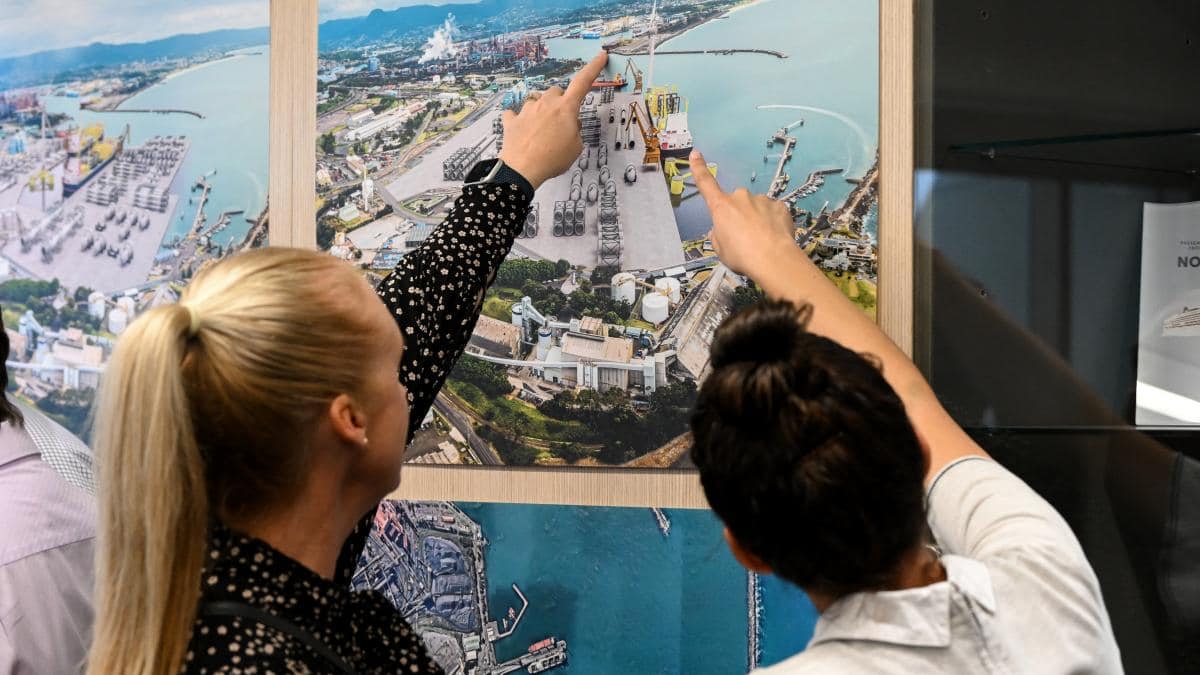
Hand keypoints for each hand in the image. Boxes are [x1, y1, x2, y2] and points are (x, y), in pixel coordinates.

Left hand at [499, 51, 608, 188]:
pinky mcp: (512, 120)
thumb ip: (575, 132)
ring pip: (536, 101)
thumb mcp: (575, 148)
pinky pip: (515, 114)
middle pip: (556, 91)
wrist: (523, 169)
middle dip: (560, 101)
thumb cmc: (554, 159)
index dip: (593, 68)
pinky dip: (519, 120)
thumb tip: (569, 125)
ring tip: (541, 130)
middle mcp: (546, 103)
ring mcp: (527, 110)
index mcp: (566, 108)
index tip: (601, 55)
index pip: (583, 82)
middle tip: (561, 121)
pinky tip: (521, 130)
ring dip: (540, 110)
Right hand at [690, 148, 796, 277]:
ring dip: (757, 219)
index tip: (695, 153)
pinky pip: (773, 212)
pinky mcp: (780, 206)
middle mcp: (740, 197)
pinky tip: (775, 236)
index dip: (699, 168)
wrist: (773, 259)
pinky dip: (773, 222)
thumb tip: (721, 229)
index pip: (706, 184)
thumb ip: (718, 235)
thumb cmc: (741, 256)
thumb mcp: (721, 249)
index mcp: (721, 207)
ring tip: (762, 240)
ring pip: (756, 207)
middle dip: (739, 215)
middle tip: (745, 236)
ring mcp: (762, 200)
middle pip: (737, 203)